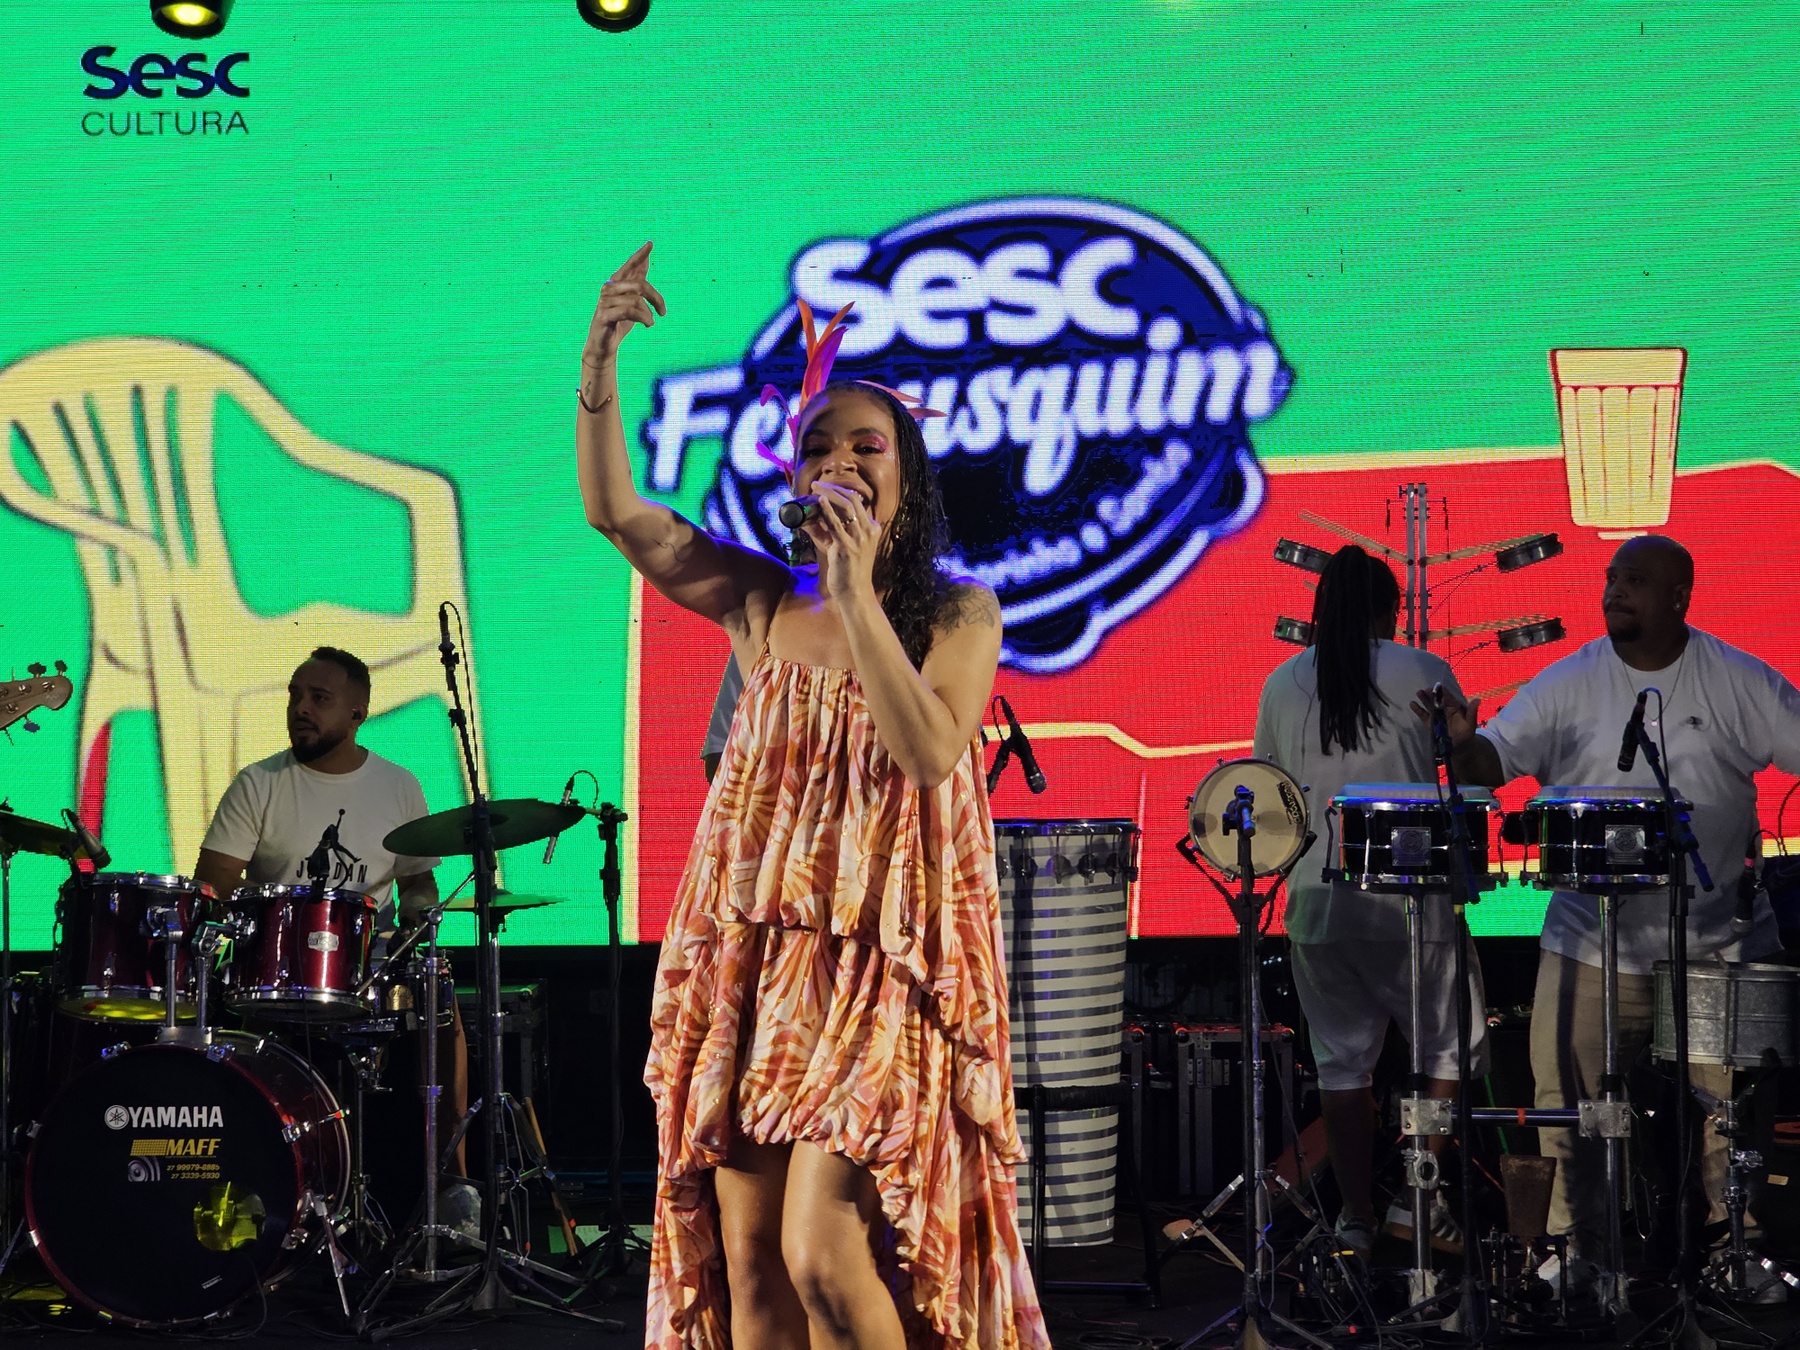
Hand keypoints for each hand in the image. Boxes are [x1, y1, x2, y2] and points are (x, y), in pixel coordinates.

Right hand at [582, 241, 666, 369]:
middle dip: (656, 298)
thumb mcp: (631, 301)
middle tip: (663, 312)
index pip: (630, 265)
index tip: (651, 243)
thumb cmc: (618, 322)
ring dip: (648, 314)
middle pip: (640, 285)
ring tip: (650, 323)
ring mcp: (605, 301)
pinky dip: (643, 318)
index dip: (640, 255)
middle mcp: (609, 288)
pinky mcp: (604, 315)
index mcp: (616, 283)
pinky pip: (629, 311)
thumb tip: (646, 260)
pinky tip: (647, 324)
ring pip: (636, 300)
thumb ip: (637, 283)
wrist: (604, 345)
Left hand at [803, 481, 880, 606]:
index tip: (824, 487)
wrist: (854, 592)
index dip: (839, 491)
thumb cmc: (847, 570)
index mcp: (871, 528)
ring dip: (829, 494)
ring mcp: (860, 539)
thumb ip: (824, 531)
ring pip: (847, 507)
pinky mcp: (848, 548)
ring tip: (815, 488)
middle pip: (852, 500)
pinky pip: (837, 525)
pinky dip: (828, 510)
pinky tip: (820, 501)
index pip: (857, 503)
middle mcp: (868, 531)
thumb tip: (805, 518)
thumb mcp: (838, 546)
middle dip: (833, 488)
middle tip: (816, 484)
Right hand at [1410, 683, 1480, 746]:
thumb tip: (1478, 699)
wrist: (1458, 746)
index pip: (1448, 697)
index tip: (1439, 686)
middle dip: (1432, 694)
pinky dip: (1418, 709)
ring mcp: (1436, 715)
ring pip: (1429, 705)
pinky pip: (1423, 715)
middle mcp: (1444, 709)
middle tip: (1427, 689)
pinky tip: (1412, 704)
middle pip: (1437, 699)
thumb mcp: (1471, 723)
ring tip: (1419, 692)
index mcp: (1454, 707)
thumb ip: (1472, 712)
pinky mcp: (1429, 722)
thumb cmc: (1466, 733)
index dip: (1444, 692)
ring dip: (1424, 698)